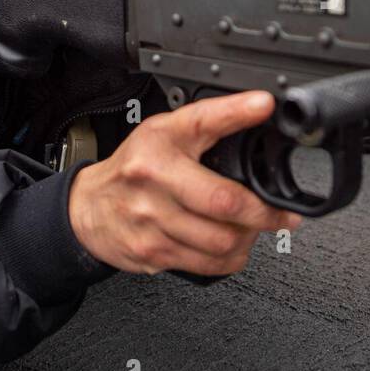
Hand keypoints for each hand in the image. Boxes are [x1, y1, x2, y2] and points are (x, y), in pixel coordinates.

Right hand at [68, 91, 302, 275]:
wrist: (88, 208)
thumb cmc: (135, 168)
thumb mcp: (166, 132)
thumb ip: (210, 124)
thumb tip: (260, 110)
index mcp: (160, 141)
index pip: (202, 121)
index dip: (236, 112)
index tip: (263, 105)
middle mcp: (154, 178)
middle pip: (224, 201)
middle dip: (264, 212)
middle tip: (282, 213)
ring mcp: (152, 220)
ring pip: (222, 241)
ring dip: (249, 238)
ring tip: (252, 229)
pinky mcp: (153, 253)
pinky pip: (209, 265)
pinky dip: (231, 258)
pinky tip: (232, 246)